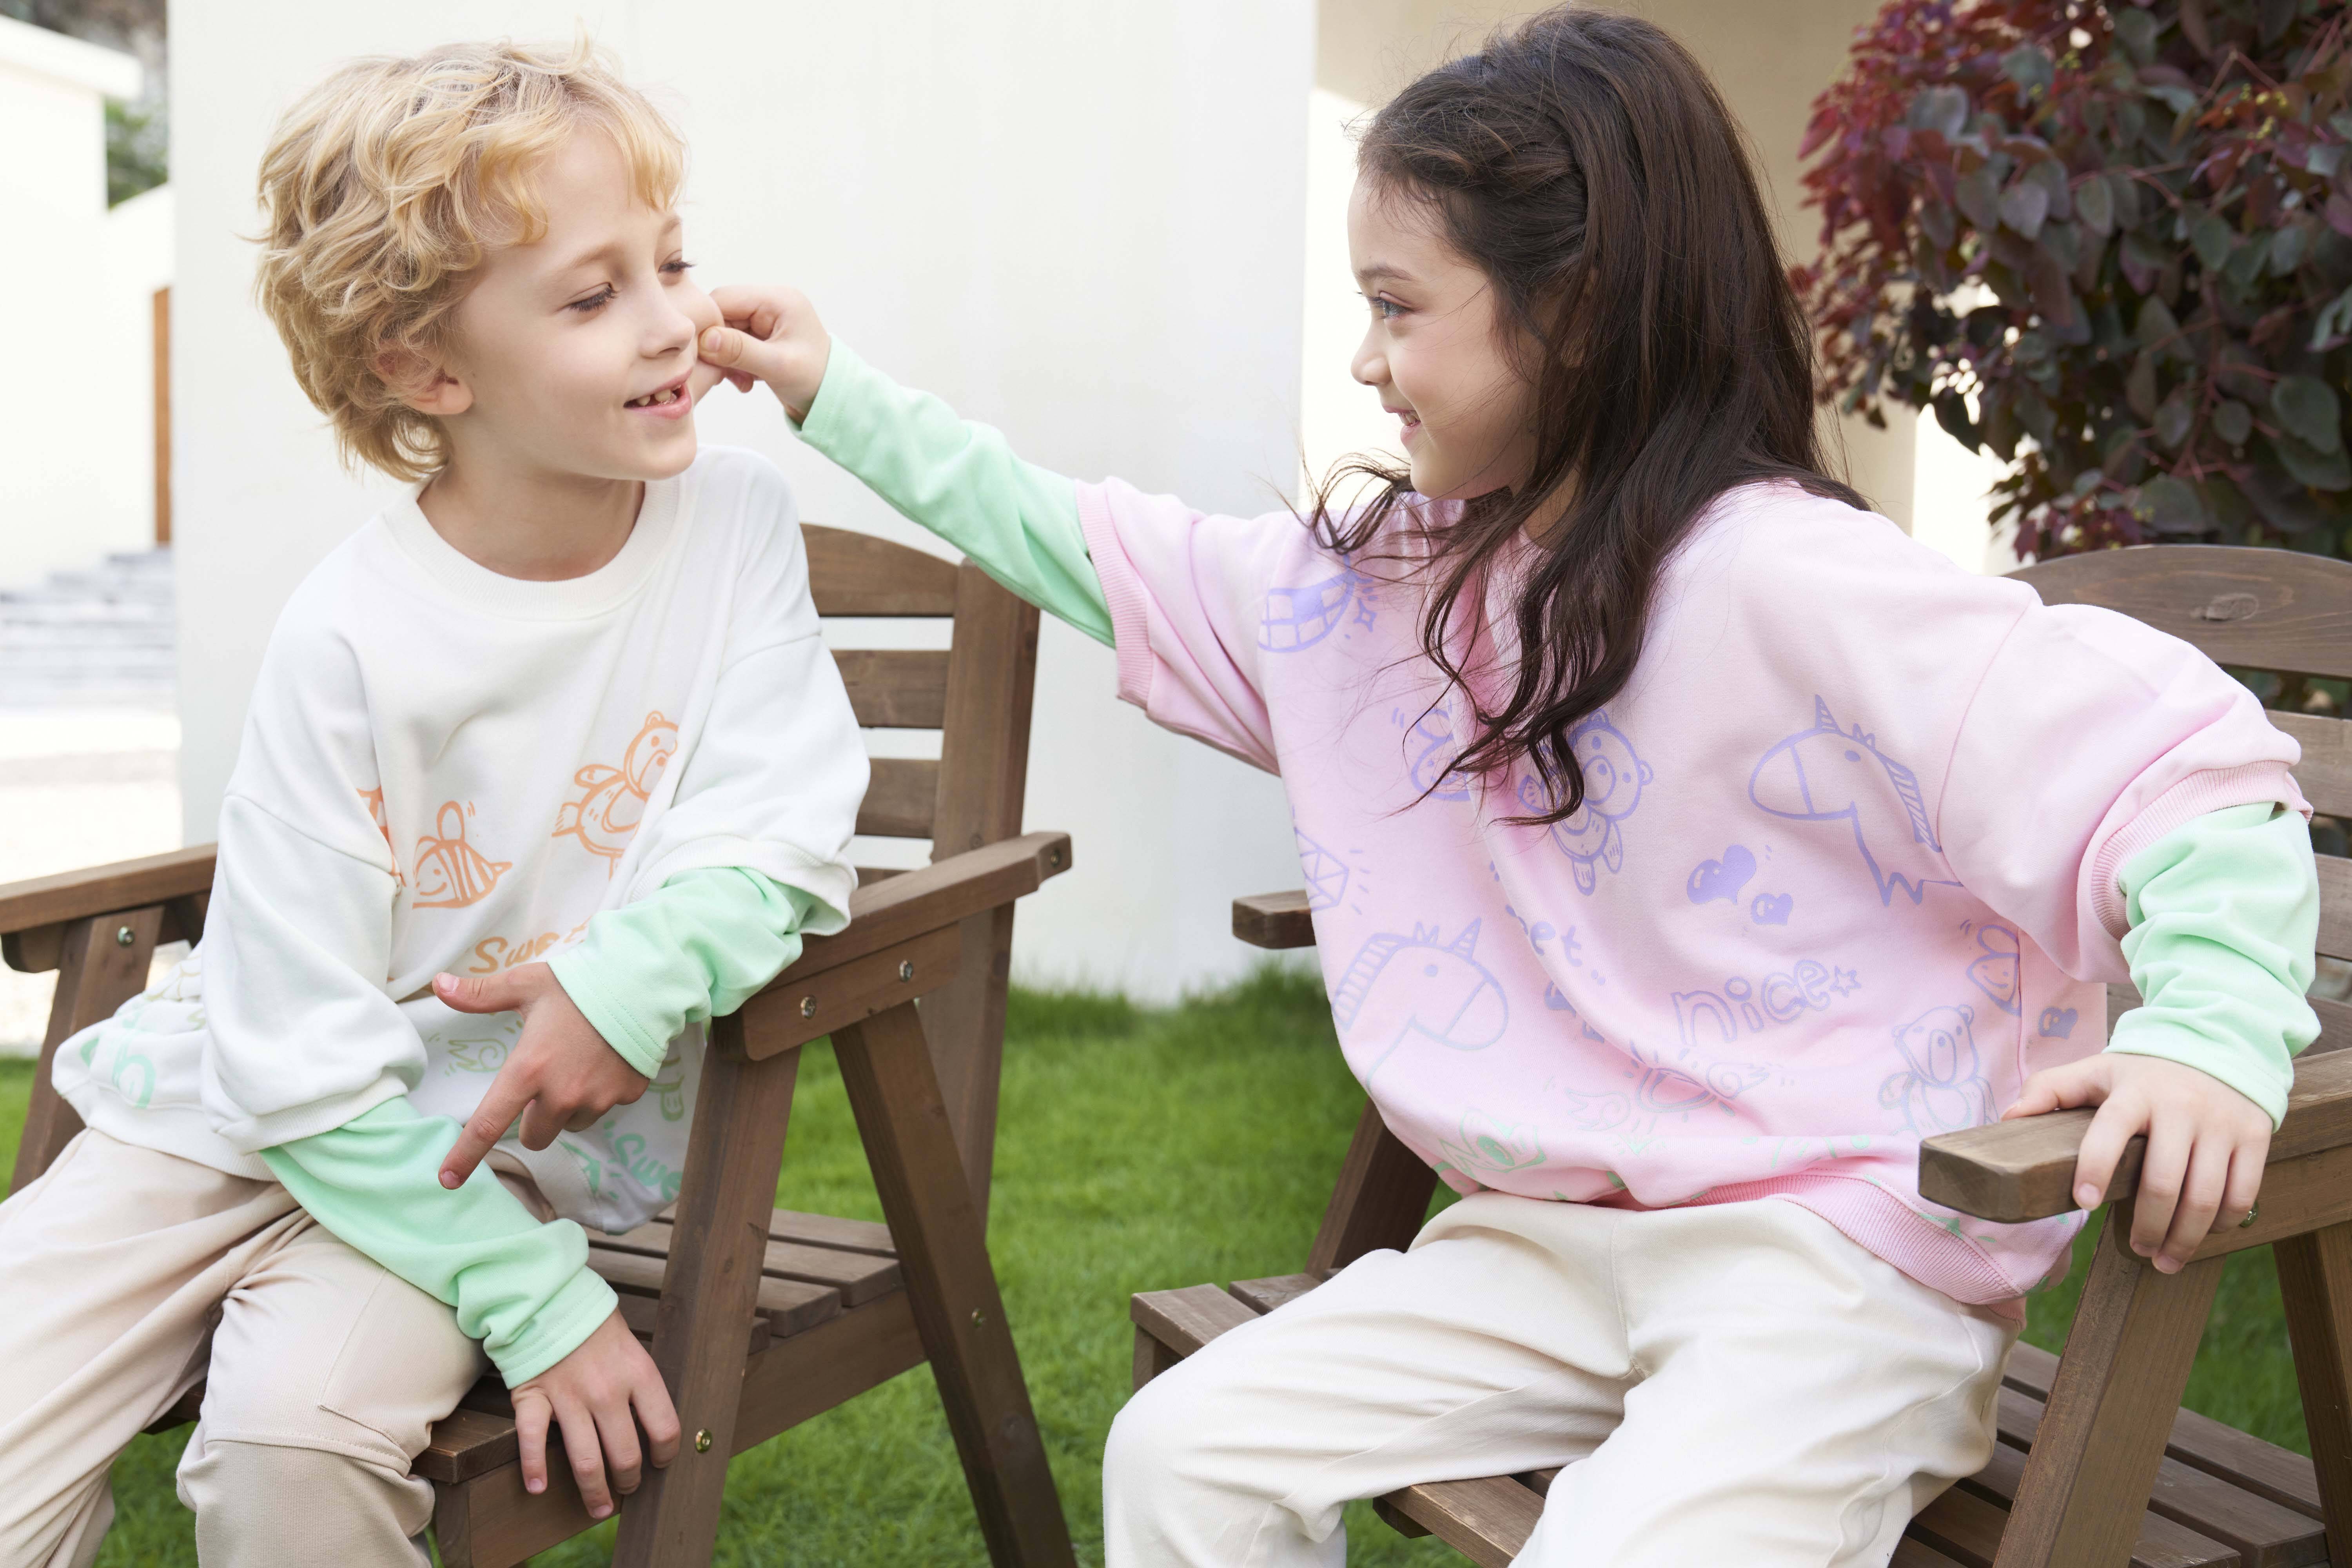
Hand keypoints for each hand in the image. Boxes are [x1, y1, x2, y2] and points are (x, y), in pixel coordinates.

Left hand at [433, 964, 648, 1188]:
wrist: (644, 984)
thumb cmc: (580, 983)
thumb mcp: (526, 984)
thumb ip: (480, 993)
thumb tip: (439, 985)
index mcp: (528, 1069)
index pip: (488, 1124)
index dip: (465, 1156)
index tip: (448, 1180)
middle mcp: (561, 1094)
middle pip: (535, 1136)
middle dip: (535, 1119)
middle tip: (544, 1082)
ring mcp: (597, 1098)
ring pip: (571, 1123)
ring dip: (568, 1107)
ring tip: (580, 1064)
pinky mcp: (626, 1096)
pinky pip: (604, 1107)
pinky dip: (600, 1092)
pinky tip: (606, 1060)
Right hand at [511, 1307, 680, 1518]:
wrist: (552, 1299)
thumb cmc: (597, 1327)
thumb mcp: (634, 1349)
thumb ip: (643, 1385)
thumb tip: (657, 1426)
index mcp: (640, 1374)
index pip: (665, 1428)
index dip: (666, 1454)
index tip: (661, 1463)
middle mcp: (608, 1391)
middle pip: (625, 1454)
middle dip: (629, 1481)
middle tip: (628, 1490)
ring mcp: (569, 1396)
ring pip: (586, 1460)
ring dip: (595, 1491)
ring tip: (600, 1508)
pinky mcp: (534, 1396)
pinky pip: (532, 1441)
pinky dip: (533, 1468)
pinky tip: (537, 1487)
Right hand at [699, 284, 831, 420]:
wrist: (832, 397)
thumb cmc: (815, 379)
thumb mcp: (778, 366)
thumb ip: (740, 351)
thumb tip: (704, 339)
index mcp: (778, 300)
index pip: (725, 298)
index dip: (709, 325)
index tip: (704, 355)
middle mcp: (771, 303)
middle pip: (723, 314)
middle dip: (717, 345)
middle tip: (724, 375)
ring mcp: (766, 319)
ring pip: (725, 331)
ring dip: (726, 358)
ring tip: (742, 381)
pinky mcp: (762, 336)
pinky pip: (733, 343)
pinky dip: (733, 363)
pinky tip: (745, 381)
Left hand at [2005, 1052, 2270, 1273]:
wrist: (2218, 1045)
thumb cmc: (2144, 1072)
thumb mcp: (2096, 1071)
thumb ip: (2051, 1090)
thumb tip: (2008, 1119)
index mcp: (2134, 1092)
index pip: (2110, 1132)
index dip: (2095, 1168)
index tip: (2085, 1203)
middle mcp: (2181, 1107)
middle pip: (2162, 1182)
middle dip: (2146, 1226)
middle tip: (2135, 1250)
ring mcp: (2221, 1123)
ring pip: (2204, 1197)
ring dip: (2183, 1238)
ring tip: (2164, 1259)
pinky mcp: (2254, 1136)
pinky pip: (2242, 1193)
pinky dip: (2222, 1223)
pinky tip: (2203, 1234)